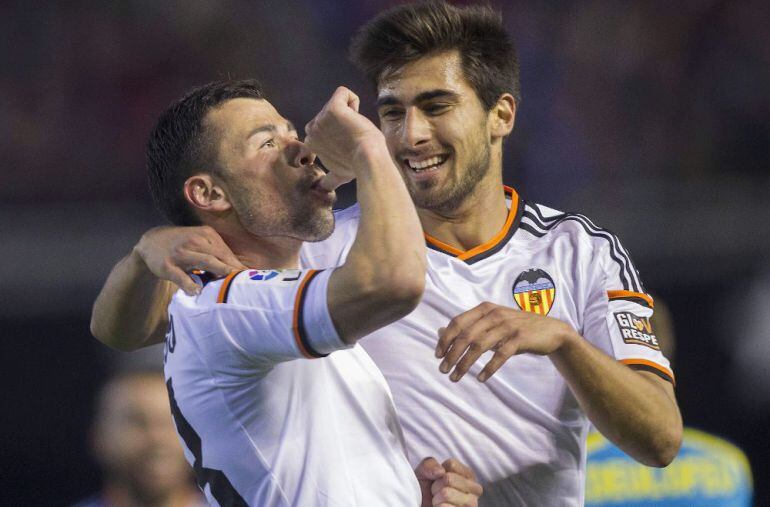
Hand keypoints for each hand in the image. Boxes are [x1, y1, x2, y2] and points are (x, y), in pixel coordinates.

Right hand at [134, 225, 245, 295]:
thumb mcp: (200, 240)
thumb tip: (241, 268)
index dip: (239, 265)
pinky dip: (189, 284)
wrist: (151, 241)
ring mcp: (181, 253)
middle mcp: (194, 241)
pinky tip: (197, 291)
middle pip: (219, 256)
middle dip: (233, 269)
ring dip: (219, 272)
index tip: (251, 276)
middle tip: (245, 282)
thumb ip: (218, 252)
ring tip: (230, 284)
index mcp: (206, 234)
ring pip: (204, 262)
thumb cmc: (183, 244)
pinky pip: (181, 276)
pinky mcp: (167, 266)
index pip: (226, 252)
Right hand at [304, 86, 386, 188]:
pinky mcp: (333, 108)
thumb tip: (322, 189)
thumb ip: (329, 179)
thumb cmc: (356, 167)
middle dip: (342, 122)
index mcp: (311, 143)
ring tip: (356, 130)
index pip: (324, 127)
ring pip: (338, 103)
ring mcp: (321, 118)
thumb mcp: (339, 174)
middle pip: (329, 114)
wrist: (367, 160)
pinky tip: (357, 118)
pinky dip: (353, 101)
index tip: (347, 145)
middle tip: (352, 137)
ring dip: (350, 114)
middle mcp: (312, 130)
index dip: (338, 133)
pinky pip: (343, 93)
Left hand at [415, 457, 481, 506]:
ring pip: (445, 493)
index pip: (451, 464)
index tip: (438, 479)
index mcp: (468, 474)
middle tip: (436, 492)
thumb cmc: (426, 489)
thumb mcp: (425, 471)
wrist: (423, 505)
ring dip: (436, 498)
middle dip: (436, 485)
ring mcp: (471, 504)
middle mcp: (474, 489)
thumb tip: (440, 471)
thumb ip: (430, 464)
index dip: (439, 471)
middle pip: (448, 478)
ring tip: (438, 501)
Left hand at [435, 302, 577, 381]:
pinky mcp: (520, 338)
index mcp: (485, 309)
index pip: (457, 322)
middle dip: (451, 354)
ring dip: (465, 364)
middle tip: (443, 370)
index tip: (437, 355)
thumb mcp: (491, 323)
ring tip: (455, 377)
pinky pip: (500, 355)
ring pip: (479, 346)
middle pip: (465, 335)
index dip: (445, 339)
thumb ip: (467, 326)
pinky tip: (480, 378)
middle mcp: (494, 314)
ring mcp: (508, 326)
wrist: (551, 331)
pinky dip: (488, 368)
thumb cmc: (515, 328)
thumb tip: (440, 332)